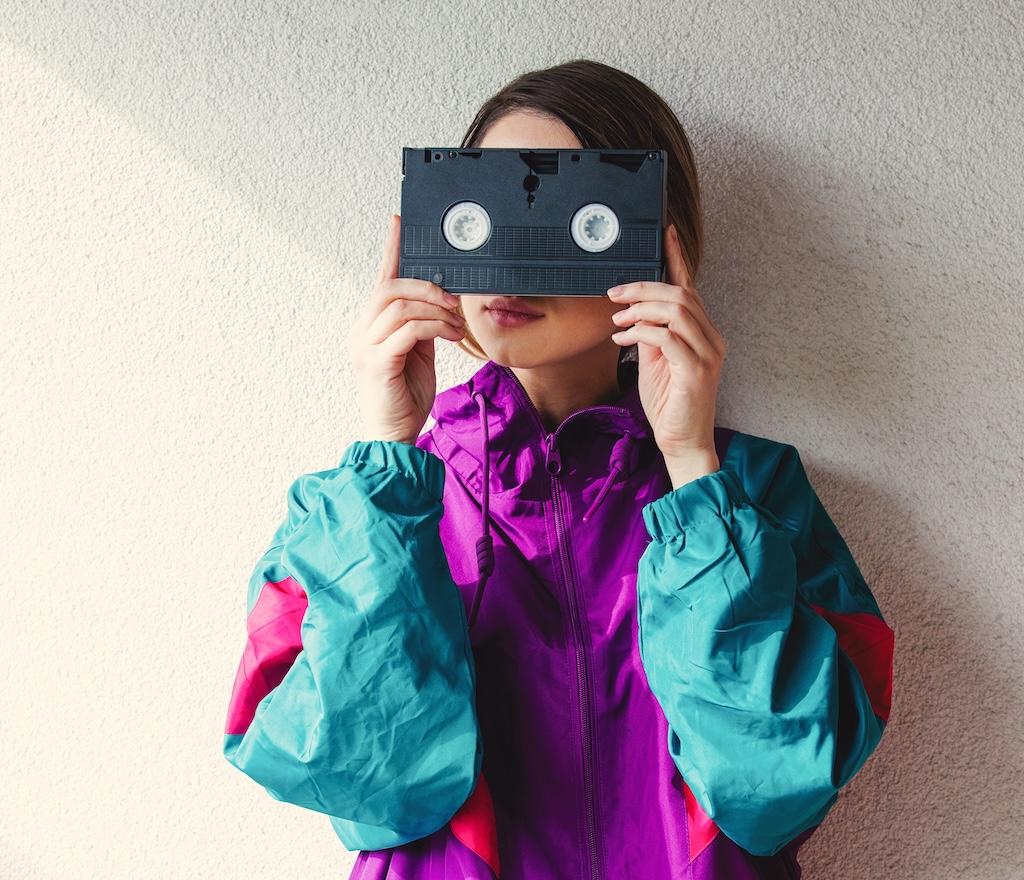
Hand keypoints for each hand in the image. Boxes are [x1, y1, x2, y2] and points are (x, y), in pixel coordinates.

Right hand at [347, 215, 465, 444]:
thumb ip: (422, 326)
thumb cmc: (405, 399)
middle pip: (389, 288)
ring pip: (400, 305)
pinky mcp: (377, 362)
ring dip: (436, 310)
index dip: (390, 250)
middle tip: (453, 300)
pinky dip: (435, 327)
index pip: (379, 281)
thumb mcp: (418, 354)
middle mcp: (360, 333)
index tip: (399, 222)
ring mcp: (365, 347)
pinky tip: (451, 335)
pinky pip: (409, 329)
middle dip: (426, 286)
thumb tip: (440, 300)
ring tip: (456, 324)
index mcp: (368, 328)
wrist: (395, 437)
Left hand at [609, 224, 726, 487]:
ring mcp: (707, 354)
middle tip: (614, 294)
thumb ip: (651, 334)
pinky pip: (667, 338)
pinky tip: (622, 337)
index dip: (678, 259)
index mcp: (703, 333)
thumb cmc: (668, 404)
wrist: (682, 442)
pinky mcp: (696, 371)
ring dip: (640, 309)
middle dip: (643, 288)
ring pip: (676, 311)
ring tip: (617, 318)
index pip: (690, 288)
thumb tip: (634, 311)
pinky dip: (640, 332)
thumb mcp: (656, 361)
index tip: (665, 233)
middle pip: (680, 295)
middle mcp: (711, 338)